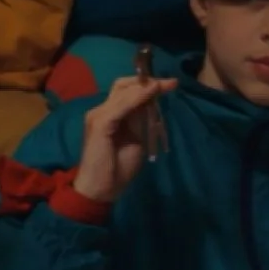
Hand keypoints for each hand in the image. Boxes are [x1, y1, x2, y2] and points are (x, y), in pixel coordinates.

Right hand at [72, 74, 177, 203]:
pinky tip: (151, 94)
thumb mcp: (135, 141)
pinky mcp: (100, 124)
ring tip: (164, 85)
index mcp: (108, 115)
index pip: (125, 92)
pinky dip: (137, 98)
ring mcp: (98, 116)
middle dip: (146, 80)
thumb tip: (150, 104)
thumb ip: (139, 121)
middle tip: (170, 83)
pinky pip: (120, 106)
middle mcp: (100, 111)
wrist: (100, 189)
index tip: (170, 83)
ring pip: (122, 92)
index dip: (146, 84)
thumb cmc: (117, 170)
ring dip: (145, 87)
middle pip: (122, 85)